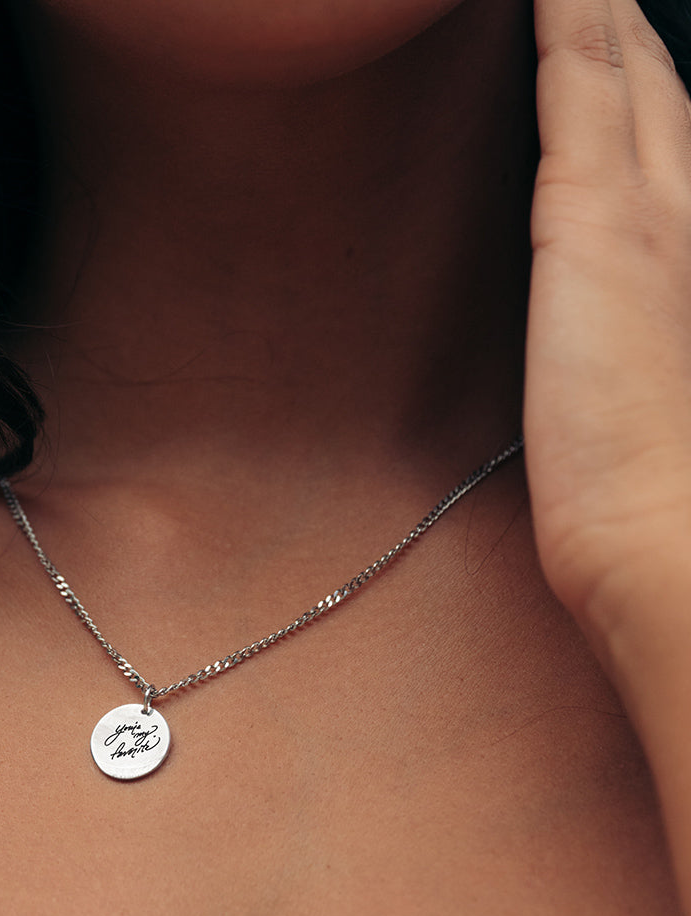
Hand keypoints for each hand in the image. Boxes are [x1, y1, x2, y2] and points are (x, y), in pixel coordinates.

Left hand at [527, 0, 690, 640]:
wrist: (663, 533)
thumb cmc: (655, 486)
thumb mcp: (642, 384)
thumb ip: (632, 326)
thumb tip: (606, 317)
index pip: (671, 131)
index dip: (650, 71)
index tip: (628, 31)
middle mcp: (689, 205)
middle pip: (658, 79)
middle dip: (634, 19)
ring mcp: (649, 202)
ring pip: (621, 64)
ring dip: (600, 7)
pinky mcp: (593, 215)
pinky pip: (576, 81)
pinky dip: (568, 19)